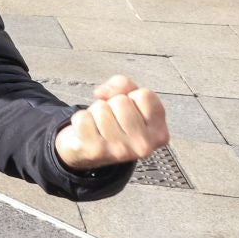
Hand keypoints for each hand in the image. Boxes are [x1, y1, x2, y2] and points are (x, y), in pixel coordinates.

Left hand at [54, 75, 169, 169]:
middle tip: (111, 120)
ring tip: (99, 127)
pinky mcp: (96, 151)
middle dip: (111, 105)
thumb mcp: (128, 101)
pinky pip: (83, 118)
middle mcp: (143, 145)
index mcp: (158, 132)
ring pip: (101, 108)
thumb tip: (102, 92)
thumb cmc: (113, 124)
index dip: (131, 96)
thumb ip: (124, 85)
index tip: (128, 110)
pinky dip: (81, 120)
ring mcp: (120, 150)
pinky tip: (88, 132)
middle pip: (121, 101)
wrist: (89, 152)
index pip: (145, 95)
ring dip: (95, 113)